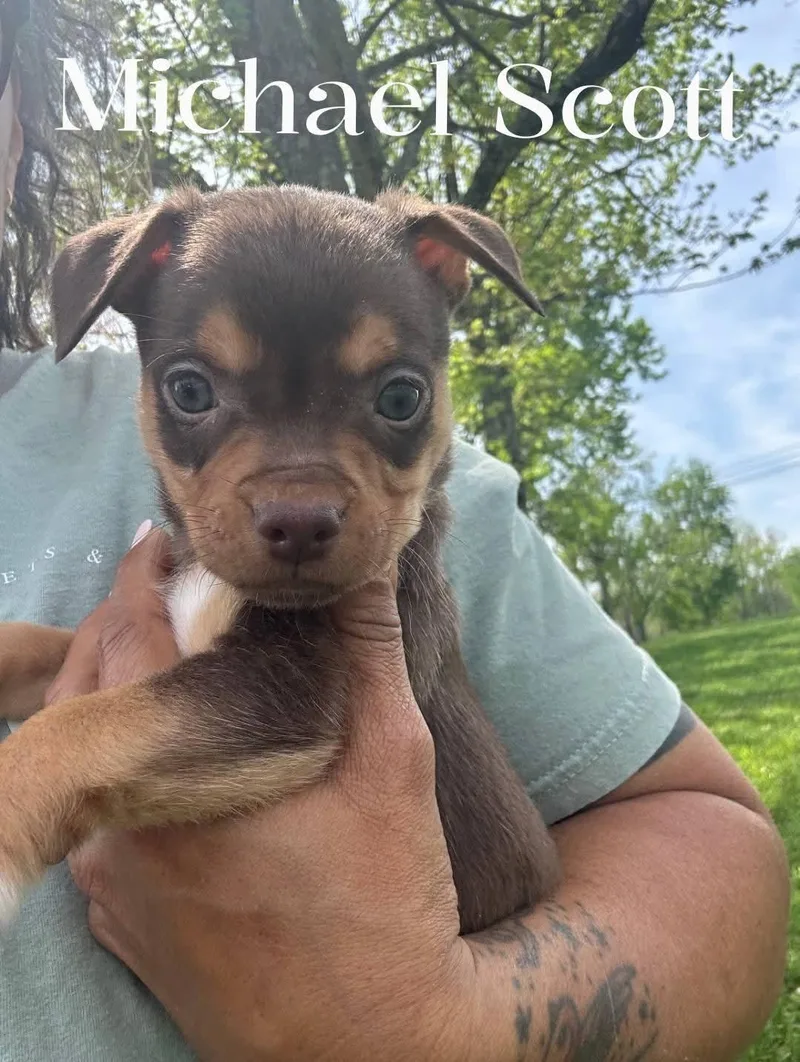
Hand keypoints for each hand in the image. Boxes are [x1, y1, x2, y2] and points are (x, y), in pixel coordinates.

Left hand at [52, 529, 479, 1061]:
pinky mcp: (117, 923)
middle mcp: (119, 827)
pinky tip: (172, 756)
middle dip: (121, 627)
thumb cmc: (386, 903)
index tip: (164, 540)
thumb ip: (367, 653)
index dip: (142, 575)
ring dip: (117, 696)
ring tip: (166, 662)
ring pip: (85, 755)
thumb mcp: (392, 762)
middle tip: (167, 593)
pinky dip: (123, 766)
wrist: (365, 1044)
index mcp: (176, 774)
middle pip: (89, 690)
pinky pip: (97, 818)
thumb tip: (364, 570)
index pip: (128, 637)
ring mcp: (108, 883)